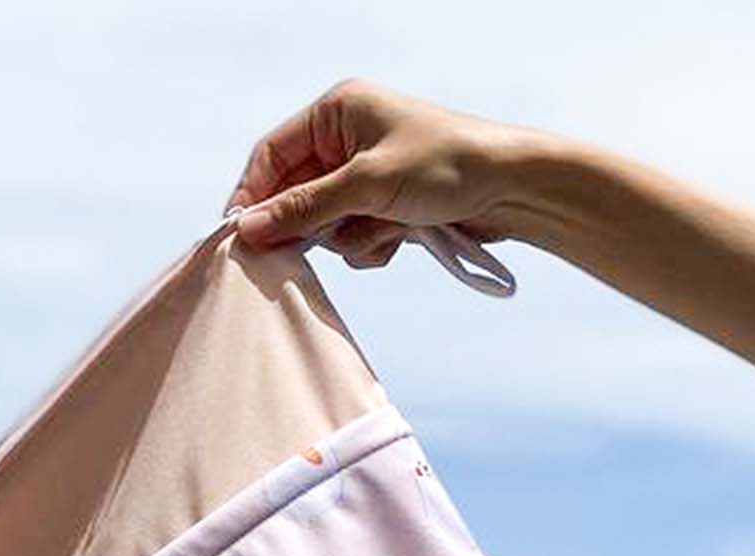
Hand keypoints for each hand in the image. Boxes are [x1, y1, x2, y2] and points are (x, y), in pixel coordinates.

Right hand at [227, 80, 541, 265]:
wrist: (513, 190)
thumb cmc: (446, 165)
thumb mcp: (367, 184)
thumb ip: (304, 207)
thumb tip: (247, 228)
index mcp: (338, 112)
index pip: (272, 154)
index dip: (253, 195)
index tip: (241, 235)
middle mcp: (347, 139)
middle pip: (296, 193)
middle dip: (312, 222)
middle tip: (314, 244)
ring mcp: (367, 175)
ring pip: (325, 223)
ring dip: (350, 237)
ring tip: (385, 229)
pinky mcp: (386, 205)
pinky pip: (354, 237)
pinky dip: (372, 244)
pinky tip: (402, 237)